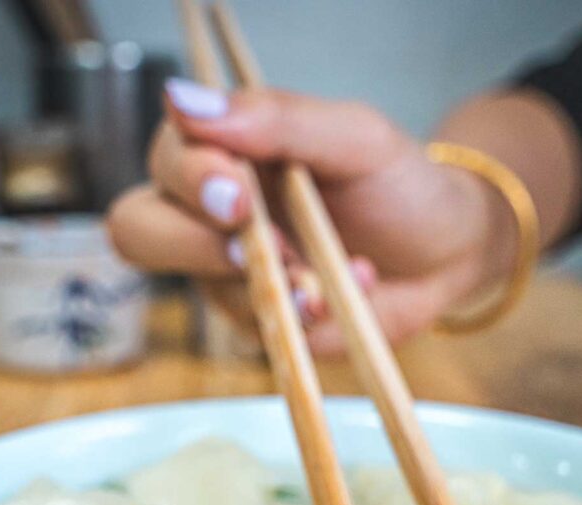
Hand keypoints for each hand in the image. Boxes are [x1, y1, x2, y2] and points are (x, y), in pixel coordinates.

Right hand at [107, 80, 516, 354]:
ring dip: (269, 281)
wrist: (442, 253)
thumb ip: (278, 118)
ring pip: (199, 288)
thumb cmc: (395, 184)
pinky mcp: (262, 322)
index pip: (166, 158)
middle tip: (260, 241)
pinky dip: (305, 313)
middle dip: (193, 240)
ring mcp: (230, 276)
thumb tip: (184, 100)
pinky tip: (346, 294)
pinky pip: (257, 328)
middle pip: (139, 230)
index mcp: (226, 154)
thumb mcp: (353, 137)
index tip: (237, 190)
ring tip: (330, 275)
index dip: (189, 177)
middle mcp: (211, 215)